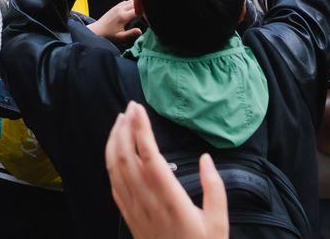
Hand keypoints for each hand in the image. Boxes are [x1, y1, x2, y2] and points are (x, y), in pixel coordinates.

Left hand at [89, 0, 143, 46]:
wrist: (97, 30)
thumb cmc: (109, 35)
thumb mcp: (120, 37)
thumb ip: (131, 34)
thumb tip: (140, 31)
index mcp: (123, 17)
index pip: (137, 11)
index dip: (145, 13)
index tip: (149, 17)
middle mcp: (120, 9)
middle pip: (135, 4)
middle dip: (141, 8)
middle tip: (146, 15)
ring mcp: (117, 7)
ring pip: (130, 1)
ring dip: (136, 5)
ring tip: (140, 12)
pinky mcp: (114, 7)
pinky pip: (125, 2)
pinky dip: (130, 4)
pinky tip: (132, 10)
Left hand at [107, 102, 226, 238]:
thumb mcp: (219, 222)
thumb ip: (214, 188)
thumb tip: (207, 158)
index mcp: (170, 199)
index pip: (149, 157)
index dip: (141, 130)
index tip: (139, 108)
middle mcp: (147, 202)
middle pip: (126, 157)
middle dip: (125, 128)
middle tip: (130, 107)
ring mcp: (134, 209)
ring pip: (115, 168)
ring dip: (114, 141)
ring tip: (120, 121)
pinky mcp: (128, 216)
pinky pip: (113, 184)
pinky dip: (110, 161)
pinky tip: (115, 150)